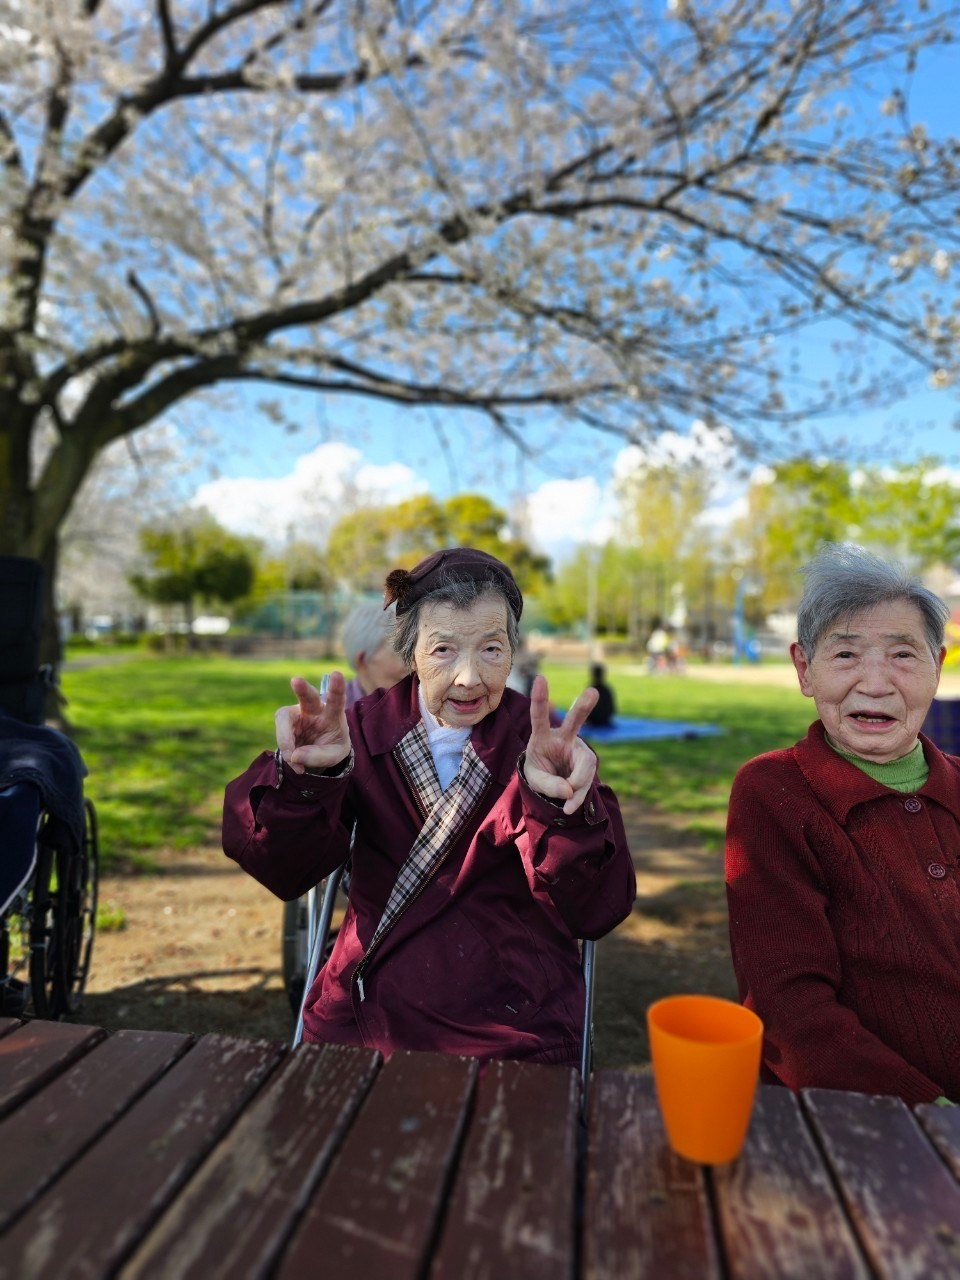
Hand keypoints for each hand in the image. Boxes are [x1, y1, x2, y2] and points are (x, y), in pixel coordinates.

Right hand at [275, 673, 350, 774]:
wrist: (319, 749)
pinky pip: (280, 736)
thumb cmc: (331, 747)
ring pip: (285, 719)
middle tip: (296, 680)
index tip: (337, 674)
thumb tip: (294, 755)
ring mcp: (297, 714)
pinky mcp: (284, 721)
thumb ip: (318, 757)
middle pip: (308, 696)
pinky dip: (286, 752)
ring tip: (295, 760)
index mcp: (333, 714)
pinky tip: (295, 762)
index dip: (337, 688)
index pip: (336, 700)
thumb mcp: (333, 756)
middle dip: (302, 688)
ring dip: (286, 740)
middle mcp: (314, 709)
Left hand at [524, 674, 598, 814]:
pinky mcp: (588, 763)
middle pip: (575, 721)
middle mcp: (564, 738)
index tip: (540, 678)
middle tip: (593, 692)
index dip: (540, 699)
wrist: (553, 782)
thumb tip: (569, 791)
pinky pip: (587, 780)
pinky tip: (570, 807)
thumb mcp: (534, 780)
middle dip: (583, 707)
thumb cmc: (539, 772)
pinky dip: (579, 796)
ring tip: (565, 803)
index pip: (539, 717)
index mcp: (542, 736)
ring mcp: (579, 750)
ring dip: (576, 785)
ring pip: (585, 765)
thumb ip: (548, 785)